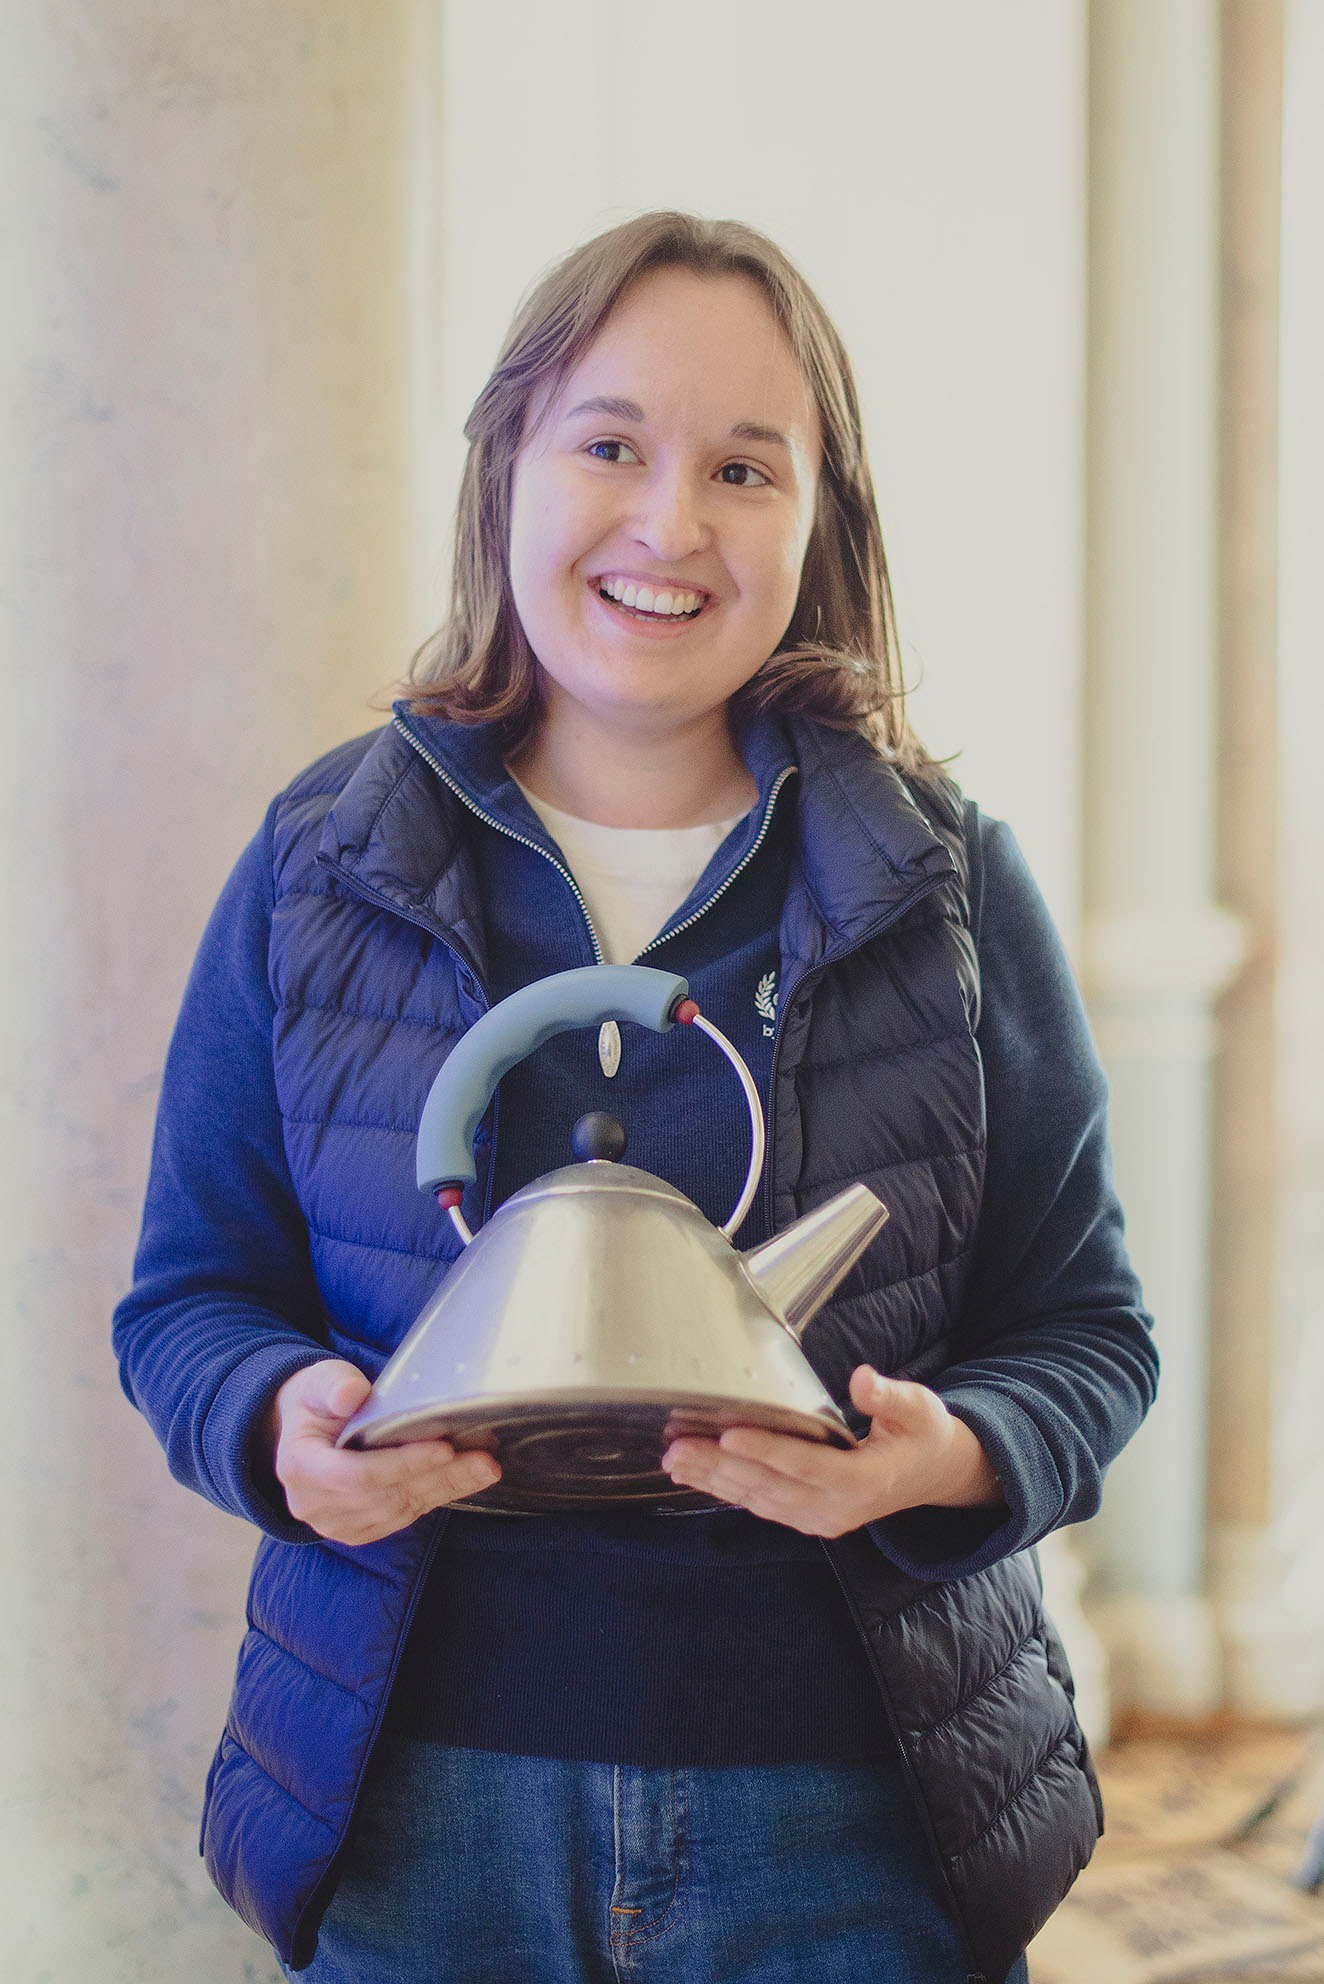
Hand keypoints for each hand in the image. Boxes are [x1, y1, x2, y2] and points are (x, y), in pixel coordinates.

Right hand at [265, 1360, 500, 1544]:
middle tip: (483, 1459)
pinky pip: (404, 1517)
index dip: (403, 1464)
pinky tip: (464, 1478)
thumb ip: (335, 1386)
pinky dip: (436, 1496)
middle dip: (439, 1477)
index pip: (358, 1475)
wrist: (303, 1431)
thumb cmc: (316, 1400)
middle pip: (387, 1496)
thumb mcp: (319, 1381)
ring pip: (401, 1510)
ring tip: (484, 1465)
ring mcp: (337, 1524)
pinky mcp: (359, 1531)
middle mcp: (315, 1505)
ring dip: (447, 1488)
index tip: (443, 1448)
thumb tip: (352, 1395)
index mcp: (299, 1468)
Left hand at [661, 1364, 1004, 1538]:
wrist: (933, 1475)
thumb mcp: (920, 1408)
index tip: (728, 1433)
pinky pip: (762, 1506)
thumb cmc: (923, 1434)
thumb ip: (889, 1396)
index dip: (766, 1450)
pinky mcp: (808, 1518)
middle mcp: (836, 1509)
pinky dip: (727, 1490)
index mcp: (863, 1482)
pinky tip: (698, 1475)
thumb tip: (862, 1379)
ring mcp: (820, 1519)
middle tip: (677, 1447)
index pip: (806, 1466)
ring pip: (759, 1500)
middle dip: (720, 1466)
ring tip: (674, 1460)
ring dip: (714, 1480)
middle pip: (770, 1487)